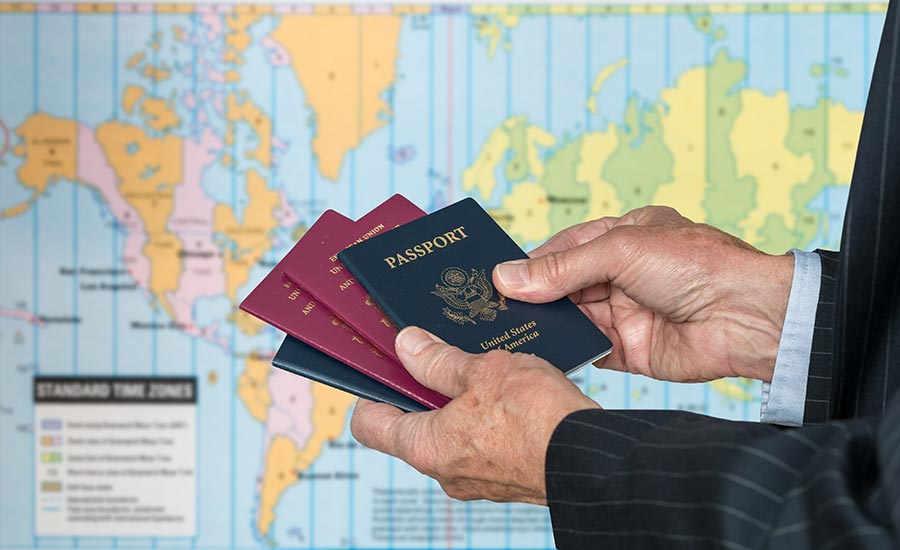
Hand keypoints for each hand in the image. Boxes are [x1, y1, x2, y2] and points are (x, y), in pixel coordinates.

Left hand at [350, 326, 597, 504]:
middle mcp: (446, 472)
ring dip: (460, 403)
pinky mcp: (507, 478)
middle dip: (423, 391)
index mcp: (427, 448)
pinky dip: (488, 419)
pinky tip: (508, 391)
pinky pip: (484, 444)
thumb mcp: (482, 371)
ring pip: (453, 435)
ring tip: (479, 369)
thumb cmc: (537, 418)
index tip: (384, 368)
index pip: (371, 425)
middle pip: (413, 427)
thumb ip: (438, 360)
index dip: (372, 393)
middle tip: (436, 355)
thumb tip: (407, 346)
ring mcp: (478, 480)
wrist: (592, 460)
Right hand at [492, 206, 793, 383]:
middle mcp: (621, 275)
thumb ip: (562, 268)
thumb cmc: (696, 264)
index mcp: (623, 237)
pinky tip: (535, 353)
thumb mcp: (621, 250)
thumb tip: (507, 277)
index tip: (494, 276)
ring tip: (501, 331)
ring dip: (543, 325)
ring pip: (570, 318)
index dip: (531, 262)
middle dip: (531, 296)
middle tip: (489, 307)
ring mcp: (624, 313)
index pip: (565, 248)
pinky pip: (586, 350)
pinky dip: (563, 352)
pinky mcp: (628, 350)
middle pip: (563, 286)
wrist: (745, 317)